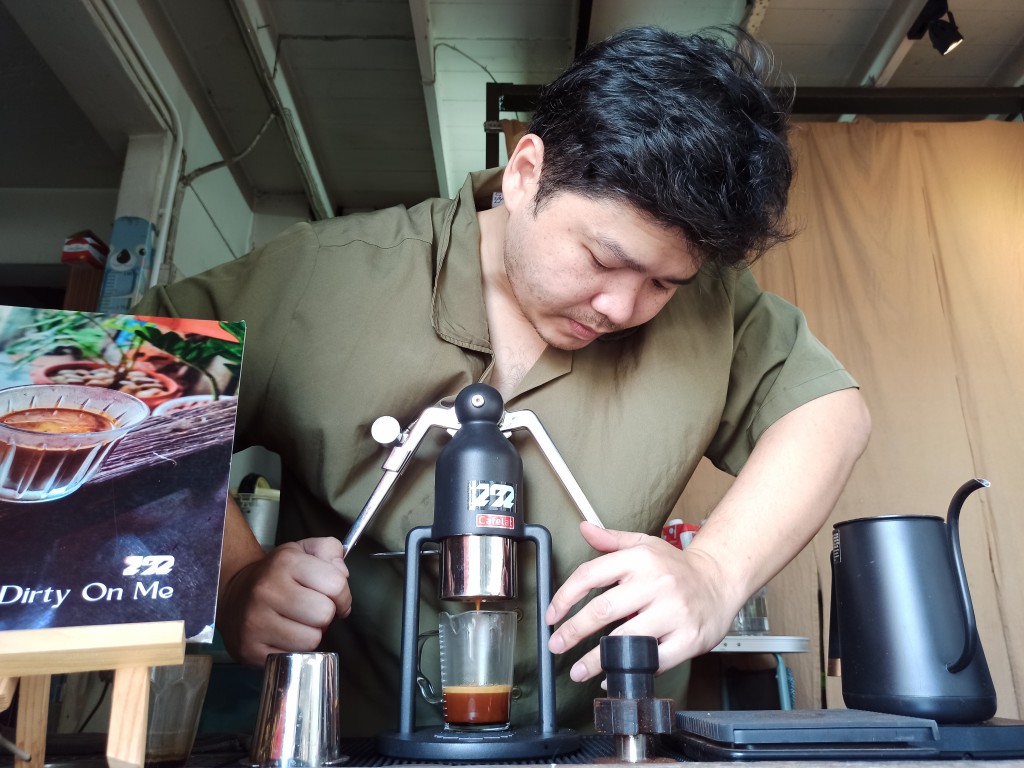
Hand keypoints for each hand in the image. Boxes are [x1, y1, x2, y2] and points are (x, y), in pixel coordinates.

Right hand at [218, 537, 351, 666]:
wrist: (233, 595)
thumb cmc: (275, 575)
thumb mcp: (302, 551)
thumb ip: (330, 551)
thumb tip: (342, 573)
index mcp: (285, 562)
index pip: (336, 584)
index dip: (342, 594)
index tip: (333, 597)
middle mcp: (267, 590)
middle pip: (324, 614)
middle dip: (325, 614)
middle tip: (311, 610)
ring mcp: (256, 621)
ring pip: (311, 640)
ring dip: (311, 634)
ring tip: (297, 623)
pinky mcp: (251, 649)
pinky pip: (294, 657)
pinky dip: (295, 650)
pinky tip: (283, 636)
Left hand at [545, 522, 736, 682]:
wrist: (720, 581)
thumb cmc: (677, 567)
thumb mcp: (644, 545)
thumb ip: (611, 540)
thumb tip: (584, 529)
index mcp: (640, 559)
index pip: (591, 575)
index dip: (565, 597)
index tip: (552, 615)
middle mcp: (656, 583)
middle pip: (603, 609)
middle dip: (573, 631)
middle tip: (556, 645)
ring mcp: (673, 613)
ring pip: (625, 640)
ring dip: (595, 659)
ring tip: (577, 670)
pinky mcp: (688, 639)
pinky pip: (652, 662)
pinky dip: (629, 671)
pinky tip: (612, 676)